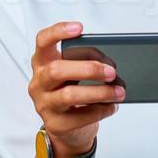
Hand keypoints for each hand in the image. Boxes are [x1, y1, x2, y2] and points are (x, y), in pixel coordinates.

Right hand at [28, 21, 122, 157]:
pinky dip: (100, 110)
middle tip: (111, 72)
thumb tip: (109, 63)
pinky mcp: (55, 124)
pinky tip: (111, 106)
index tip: (79, 28)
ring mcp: (44, 104)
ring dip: (99, 92)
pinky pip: (79, 117)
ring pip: (69, 95)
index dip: (58, 32)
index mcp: (43, 63)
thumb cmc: (71, 93)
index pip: (43, 42)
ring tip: (118, 91)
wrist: (67, 128)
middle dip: (88, 69)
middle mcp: (39, 83)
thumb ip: (83, 63)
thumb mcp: (73, 74)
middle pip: (57, 70)